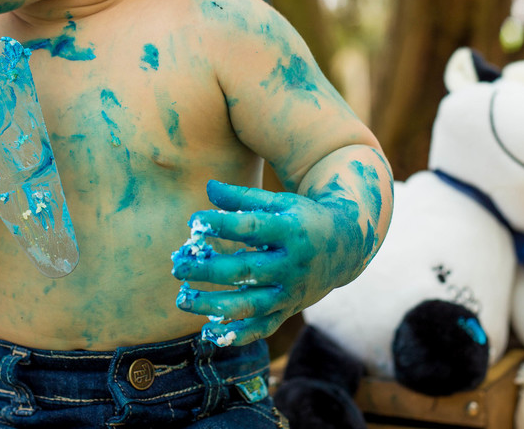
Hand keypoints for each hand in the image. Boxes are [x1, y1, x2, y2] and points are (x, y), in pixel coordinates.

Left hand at [171, 180, 371, 345]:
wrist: (346, 247)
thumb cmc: (302, 219)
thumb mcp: (280, 203)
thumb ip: (243, 198)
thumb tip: (208, 187)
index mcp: (290, 231)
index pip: (252, 228)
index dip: (222, 225)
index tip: (193, 222)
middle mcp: (292, 265)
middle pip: (245, 270)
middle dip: (208, 269)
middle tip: (177, 265)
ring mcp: (290, 292)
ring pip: (250, 305)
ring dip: (213, 305)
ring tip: (183, 298)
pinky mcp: (288, 310)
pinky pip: (261, 328)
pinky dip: (236, 335)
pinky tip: (208, 332)